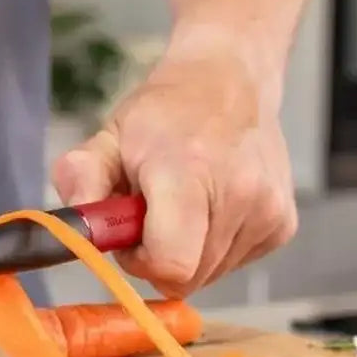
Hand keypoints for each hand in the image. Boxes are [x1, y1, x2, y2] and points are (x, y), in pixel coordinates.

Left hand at [51, 49, 296, 298]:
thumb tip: (72, 229)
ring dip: (188, 251)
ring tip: (184, 204)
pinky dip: (215, 245)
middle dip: (161, 257)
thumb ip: (81, 180)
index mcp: (189, 173)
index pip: (171, 266)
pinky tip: (212, 206)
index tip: (132, 234)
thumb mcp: (108, 137)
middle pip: (188, 278)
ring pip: (211, 274)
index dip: (142, 263)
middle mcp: (240, 195)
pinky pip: (235, 263)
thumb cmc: (164, 113)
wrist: (229, 78)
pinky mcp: (284, 225)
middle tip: (153, 214)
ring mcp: (268, 212)